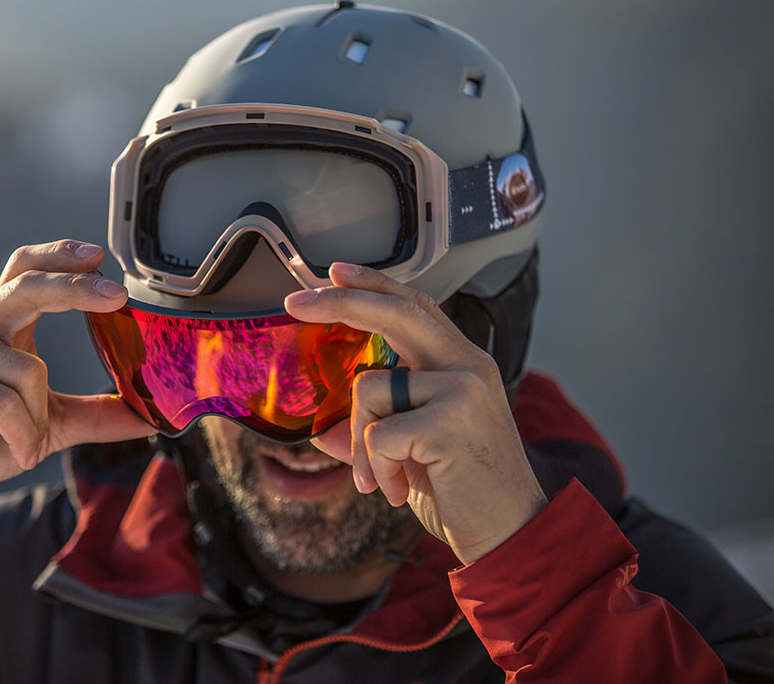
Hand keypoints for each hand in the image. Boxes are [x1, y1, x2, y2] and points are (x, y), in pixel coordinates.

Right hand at [0, 240, 154, 514]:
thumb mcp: (47, 423)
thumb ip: (94, 414)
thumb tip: (151, 416)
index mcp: (0, 322)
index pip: (26, 270)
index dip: (60, 255)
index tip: (98, 256)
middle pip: (27, 285)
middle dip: (74, 287)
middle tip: (115, 297)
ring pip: (28, 369)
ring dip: (40, 418)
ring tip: (28, 443)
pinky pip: (3, 403)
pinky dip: (22, 433)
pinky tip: (18, 450)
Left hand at [285, 262, 547, 564]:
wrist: (512, 535)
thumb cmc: (463, 491)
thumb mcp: (414, 451)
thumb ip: (372, 430)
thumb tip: (318, 428)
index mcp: (463, 364)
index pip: (416, 306)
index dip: (375, 284)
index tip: (336, 271)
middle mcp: (467, 366)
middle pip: (394, 313)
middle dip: (338, 302)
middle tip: (293, 302)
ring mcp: (461, 390)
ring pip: (369, 388)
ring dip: (362, 443)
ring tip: (384, 480)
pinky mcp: (449, 422)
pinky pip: (378, 433)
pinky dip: (377, 468)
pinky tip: (399, 490)